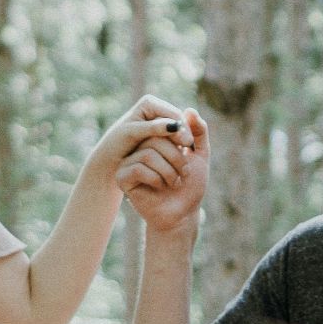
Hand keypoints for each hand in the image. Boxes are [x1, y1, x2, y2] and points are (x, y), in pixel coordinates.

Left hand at [93, 95, 196, 177]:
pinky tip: (182, 155)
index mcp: (149, 103)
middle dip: (184, 134)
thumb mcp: (133, 134)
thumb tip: (173, 125)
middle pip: (177, 119)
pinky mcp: (161, 131)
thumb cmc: (117, 143)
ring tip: (188, 154)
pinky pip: (174, 136)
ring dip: (183, 140)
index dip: (182, 127)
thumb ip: (152, 128)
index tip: (188, 143)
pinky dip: (178, 145)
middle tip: (191, 149)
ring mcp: (159, 119)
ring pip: (177, 129)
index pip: (172, 113)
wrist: (111, 156)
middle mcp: (156, 108)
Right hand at [117, 109, 208, 232]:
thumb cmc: (190, 186)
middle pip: (155, 138)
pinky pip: (137, 168)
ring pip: (147, 154)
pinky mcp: (123, 178)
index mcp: (156, 140)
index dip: (178, 134)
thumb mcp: (199, 155)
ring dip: (168, 170)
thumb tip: (190, 110)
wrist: (182, 214)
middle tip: (184, 172)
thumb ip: (198, 132)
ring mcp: (130, 162)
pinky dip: (155, 178)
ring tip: (174, 182)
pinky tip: (160, 187)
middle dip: (176, 156)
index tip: (190, 149)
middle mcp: (141, 148)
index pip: (164, 125)